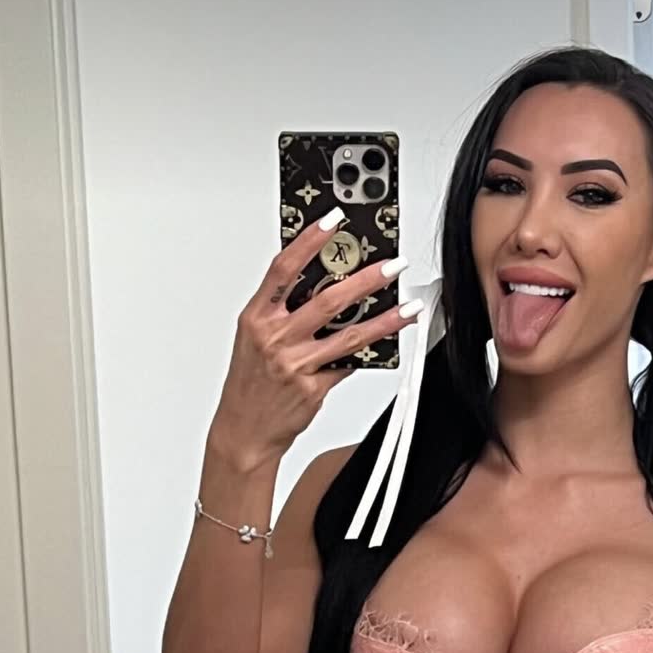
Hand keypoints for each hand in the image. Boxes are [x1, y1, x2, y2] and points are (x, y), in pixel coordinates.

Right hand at [210, 213, 417, 467]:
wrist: (245, 432)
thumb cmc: (251, 384)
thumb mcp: (256, 339)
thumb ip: (283, 310)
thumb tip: (322, 284)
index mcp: (257, 318)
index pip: (284, 268)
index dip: (310, 240)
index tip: (334, 220)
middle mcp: (276, 338)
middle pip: (326, 300)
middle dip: (364, 279)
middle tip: (390, 265)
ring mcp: (296, 364)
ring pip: (348, 335)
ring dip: (384, 318)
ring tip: (407, 305)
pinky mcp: (314, 389)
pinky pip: (348, 364)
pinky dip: (369, 352)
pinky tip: (390, 340)